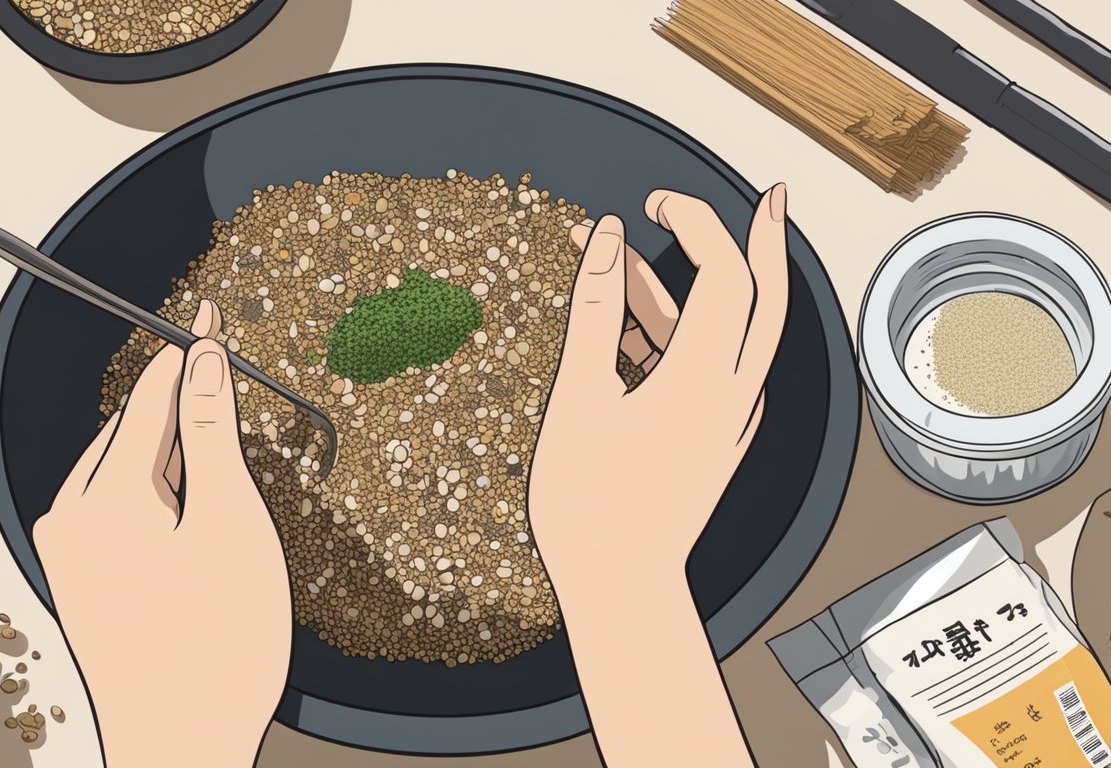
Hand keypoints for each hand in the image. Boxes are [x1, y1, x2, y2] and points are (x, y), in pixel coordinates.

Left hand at [34, 300, 290, 767]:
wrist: (184, 745)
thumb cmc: (216, 648)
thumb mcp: (231, 522)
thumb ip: (214, 432)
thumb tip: (204, 361)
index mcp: (104, 496)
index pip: (151, 394)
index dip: (190, 352)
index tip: (212, 315)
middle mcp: (71, 517)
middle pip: (133, 430)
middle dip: (181, 406)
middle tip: (231, 386)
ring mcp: (70, 552)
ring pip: (124, 470)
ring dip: (170, 453)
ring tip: (221, 462)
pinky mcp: (81, 580)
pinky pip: (115, 508)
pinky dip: (156, 493)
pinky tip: (193, 513)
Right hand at [529, 186, 787, 766]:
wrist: (620, 586)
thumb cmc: (590, 504)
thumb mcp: (579, 395)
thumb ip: (593, 308)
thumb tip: (602, 238)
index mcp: (702, 378)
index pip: (723, 272)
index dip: (695, 222)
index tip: (653, 202)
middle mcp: (733, 394)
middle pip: (768, 297)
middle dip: (765, 240)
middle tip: (770, 196)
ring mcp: (731, 420)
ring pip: (734, 334)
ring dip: (692, 292)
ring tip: (621, 266)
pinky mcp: (718, 439)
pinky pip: (717, 368)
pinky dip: (687, 335)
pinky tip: (633, 332)